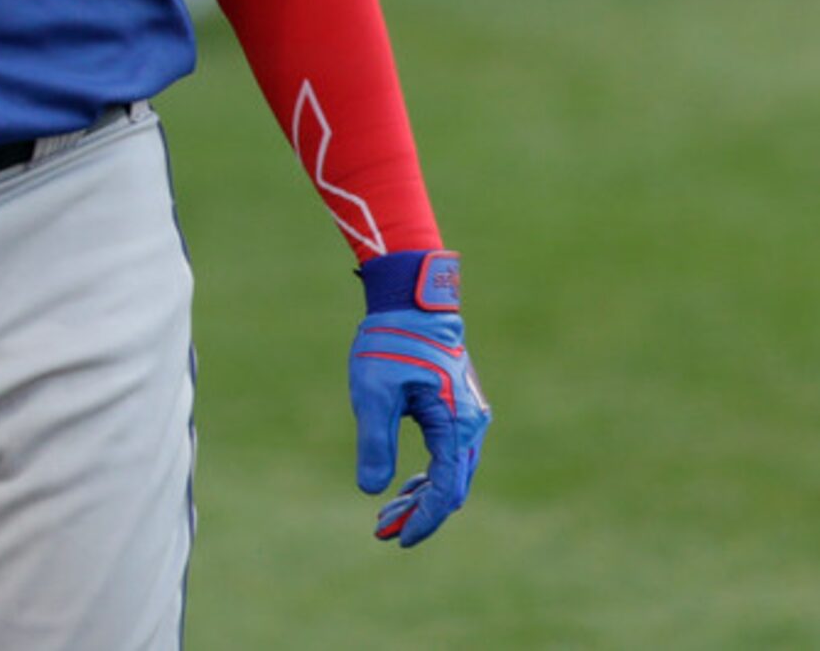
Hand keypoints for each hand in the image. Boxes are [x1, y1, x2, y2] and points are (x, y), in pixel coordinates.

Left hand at [350, 250, 490, 546]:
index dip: (423, 519)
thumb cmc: (390, 342)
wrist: (411, 301)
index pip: (445, 489)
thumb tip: (372, 490)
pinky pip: (446, 455)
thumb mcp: (373, 393)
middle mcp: (471, 426)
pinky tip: (404, 486)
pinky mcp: (457, 410)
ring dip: (421, 496)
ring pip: (449, 473)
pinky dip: (427, 474)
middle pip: (450, 487)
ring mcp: (467, 418)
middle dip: (419, 513)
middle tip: (382, 532)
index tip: (397, 540)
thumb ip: (374, 442)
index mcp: (456, 425)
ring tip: (386, 516)